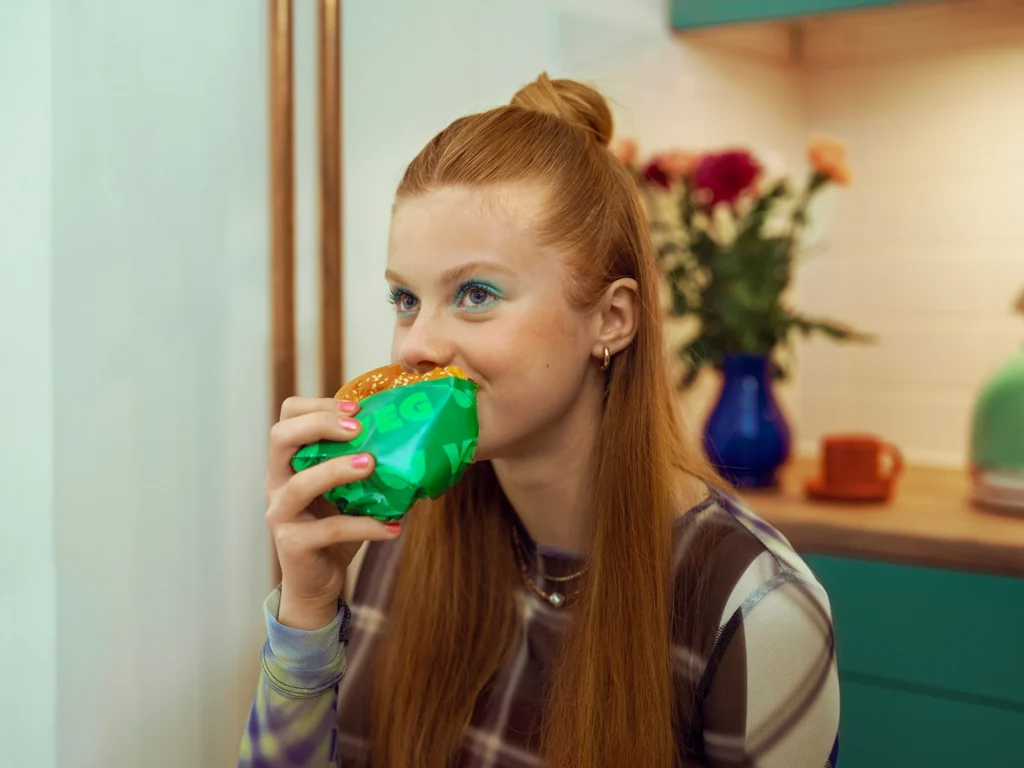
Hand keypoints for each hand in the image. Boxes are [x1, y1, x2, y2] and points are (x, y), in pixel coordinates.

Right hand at [265, 396, 401, 629]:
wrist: (317, 583)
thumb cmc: (334, 530)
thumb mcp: (347, 492)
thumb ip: (363, 465)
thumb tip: (413, 440)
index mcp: (288, 463)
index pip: (287, 417)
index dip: (318, 406)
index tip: (357, 408)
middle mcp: (277, 483)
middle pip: (280, 438)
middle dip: (320, 424)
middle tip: (359, 428)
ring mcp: (281, 514)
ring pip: (300, 484)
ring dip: (337, 469)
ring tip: (371, 464)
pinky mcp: (294, 544)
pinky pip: (331, 528)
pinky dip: (366, 526)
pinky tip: (394, 527)